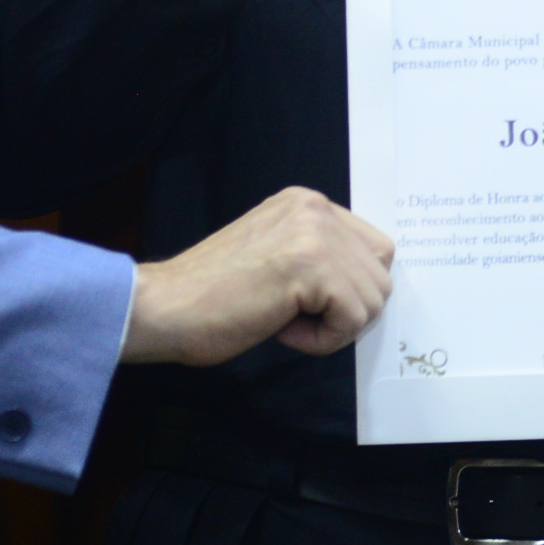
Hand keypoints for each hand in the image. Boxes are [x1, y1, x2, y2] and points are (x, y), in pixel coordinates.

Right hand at [120, 187, 396, 365]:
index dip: (349, 287)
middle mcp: (315, 208)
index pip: (373, 247)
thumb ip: (317, 255)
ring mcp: (315, 234)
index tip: (309, 303)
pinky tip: (283, 330)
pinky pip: (353, 319)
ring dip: (333, 326)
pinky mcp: (312, 267)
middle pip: (379, 274)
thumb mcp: (275, 255)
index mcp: (306, 203)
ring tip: (285, 321)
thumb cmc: (211, 296)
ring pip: (372, 299)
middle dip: (346, 309)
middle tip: (295, 317)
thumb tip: (364, 285)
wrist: (164, 308)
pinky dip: (323, 340)